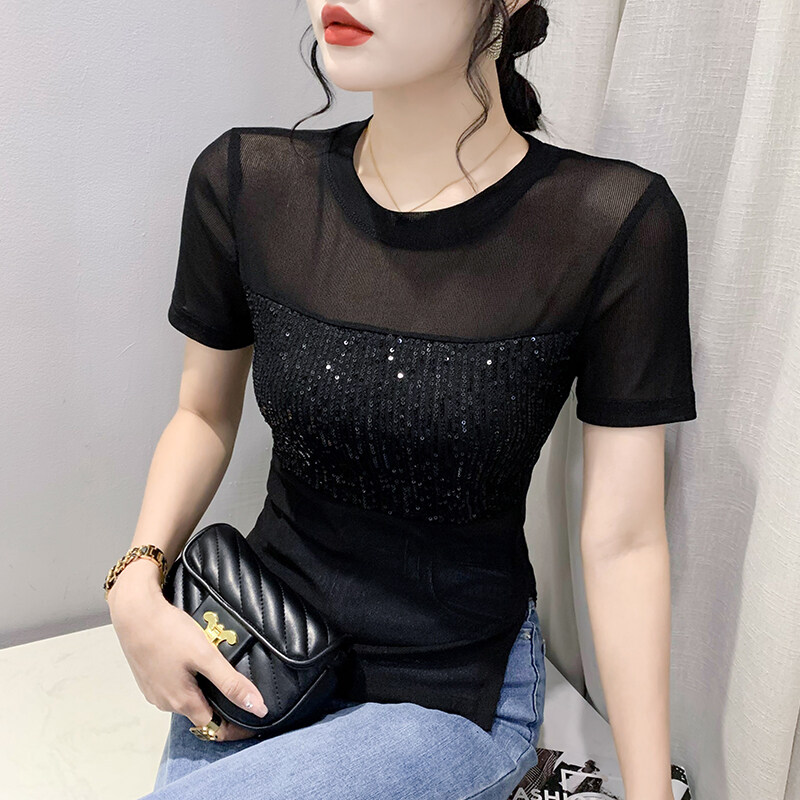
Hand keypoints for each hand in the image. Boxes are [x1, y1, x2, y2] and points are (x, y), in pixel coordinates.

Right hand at [109, 577, 268, 741]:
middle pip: (201, 714)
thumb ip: (231, 683)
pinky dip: (189, 679)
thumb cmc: (168, 632)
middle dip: (221, 705)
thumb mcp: (206, 656)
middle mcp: (166, 702)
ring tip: (218, 668)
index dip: (235, 727)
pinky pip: (174, 686)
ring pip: (187, 698)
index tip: (252, 716)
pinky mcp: (149, 677)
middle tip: (240, 685)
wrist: (134, 613)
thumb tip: (258, 709)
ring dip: (204, 689)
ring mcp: (154, 690)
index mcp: (182, 702)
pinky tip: (194, 661)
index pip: (214, 729)